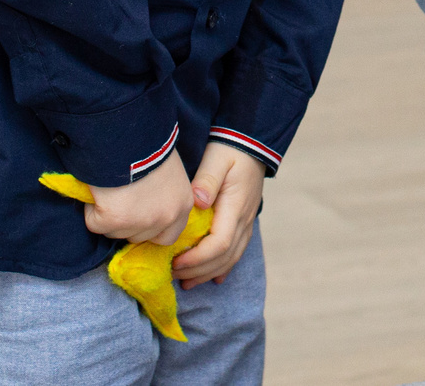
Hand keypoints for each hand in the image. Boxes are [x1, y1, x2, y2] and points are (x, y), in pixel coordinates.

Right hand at [77, 149, 196, 245]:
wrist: (128, 130)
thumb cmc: (148, 144)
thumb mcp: (168, 171)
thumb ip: (164, 193)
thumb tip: (147, 205)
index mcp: (183, 205)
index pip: (168, 236)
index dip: (150, 228)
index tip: (138, 215)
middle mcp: (166, 218)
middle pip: (139, 237)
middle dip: (126, 223)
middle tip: (120, 197)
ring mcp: (140, 221)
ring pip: (115, 232)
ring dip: (108, 215)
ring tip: (109, 188)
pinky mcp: (114, 220)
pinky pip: (94, 223)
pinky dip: (91, 209)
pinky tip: (98, 189)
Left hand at [173, 142, 264, 285]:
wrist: (252, 143)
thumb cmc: (230, 150)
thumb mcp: (216, 159)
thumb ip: (206, 180)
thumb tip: (198, 202)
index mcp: (235, 207)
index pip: (219, 243)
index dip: (197, 258)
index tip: (175, 261)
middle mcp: (243, 220)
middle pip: (224, 257)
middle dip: (198, 271)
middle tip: (172, 274)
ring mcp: (246, 223)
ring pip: (230, 258)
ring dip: (208, 273)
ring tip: (186, 281)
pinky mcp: (244, 222)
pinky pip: (236, 252)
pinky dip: (223, 267)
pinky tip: (213, 278)